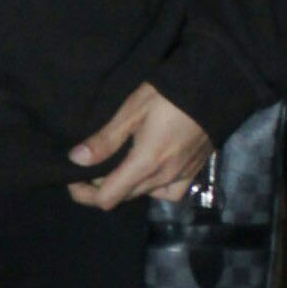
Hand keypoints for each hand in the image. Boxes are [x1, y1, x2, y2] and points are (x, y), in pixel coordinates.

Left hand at [68, 84, 211, 207]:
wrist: (214, 88)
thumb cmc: (169, 95)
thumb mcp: (131, 110)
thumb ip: (105, 140)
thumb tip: (76, 159)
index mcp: (144, 164)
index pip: (106, 199)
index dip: (84, 194)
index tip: (72, 178)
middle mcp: (162, 178)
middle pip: (123, 198)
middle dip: (101, 187)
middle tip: (90, 166)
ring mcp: (181, 178)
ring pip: (144, 194)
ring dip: (126, 185)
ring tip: (118, 165)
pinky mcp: (194, 173)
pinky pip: (169, 192)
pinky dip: (153, 187)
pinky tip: (149, 173)